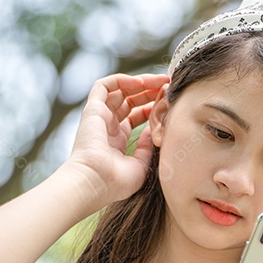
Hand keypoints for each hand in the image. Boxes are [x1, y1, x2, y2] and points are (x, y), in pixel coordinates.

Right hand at [65, 73, 168, 203]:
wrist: (95, 182)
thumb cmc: (117, 181)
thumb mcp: (141, 165)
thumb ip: (147, 147)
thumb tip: (153, 131)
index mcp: (117, 140)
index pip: (136, 116)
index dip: (152, 106)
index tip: (170, 102)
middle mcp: (107, 126)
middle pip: (129, 101)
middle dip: (150, 91)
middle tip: (169, 86)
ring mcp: (99, 117)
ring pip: (119, 90)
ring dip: (140, 83)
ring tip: (160, 81)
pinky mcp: (92, 109)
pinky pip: (104, 86)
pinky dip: (122, 80)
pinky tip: (141, 82)